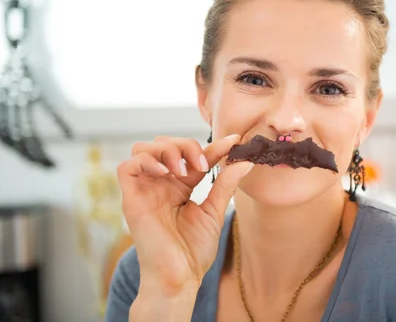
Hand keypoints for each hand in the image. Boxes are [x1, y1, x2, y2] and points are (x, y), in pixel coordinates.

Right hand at [117, 134, 252, 296]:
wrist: (180, 277)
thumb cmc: (194, 251)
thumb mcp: (214, 211)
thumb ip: (224, 184)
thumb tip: (244, 161)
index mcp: (178, 187)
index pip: (193, 156)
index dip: (213, 146)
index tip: (234, 141)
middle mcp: (160, 185)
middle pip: (164, 144)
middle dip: (185, 145)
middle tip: (203, 164)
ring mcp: (145, 191)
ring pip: (143, 149)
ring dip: (167, 149)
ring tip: (184, 169)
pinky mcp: (132, 200)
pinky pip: (127, 167)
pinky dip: (146, 161)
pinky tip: (166, 172)